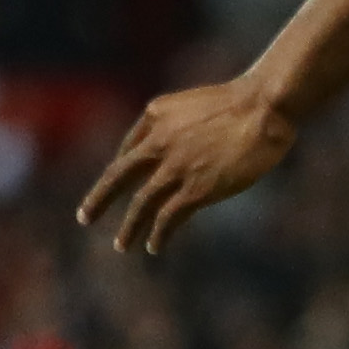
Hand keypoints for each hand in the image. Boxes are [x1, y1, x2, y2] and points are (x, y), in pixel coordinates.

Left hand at [77, 76, 296, 255]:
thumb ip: (177, 128)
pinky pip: (167, 218)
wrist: (264, 106)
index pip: (129, 148)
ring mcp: (175, 166)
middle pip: (118, 175)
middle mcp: (158, 141)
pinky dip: (158, 234)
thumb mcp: (194, 106)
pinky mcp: (196, 188)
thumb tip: (173, 156)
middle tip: (84, 218)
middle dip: (99, 199)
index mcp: (155, 115)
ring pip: (140, 203)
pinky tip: (154, 246)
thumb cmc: (240, 103)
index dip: (121, 173)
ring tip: (122, 245)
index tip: (114, 188)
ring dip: (129, 227)